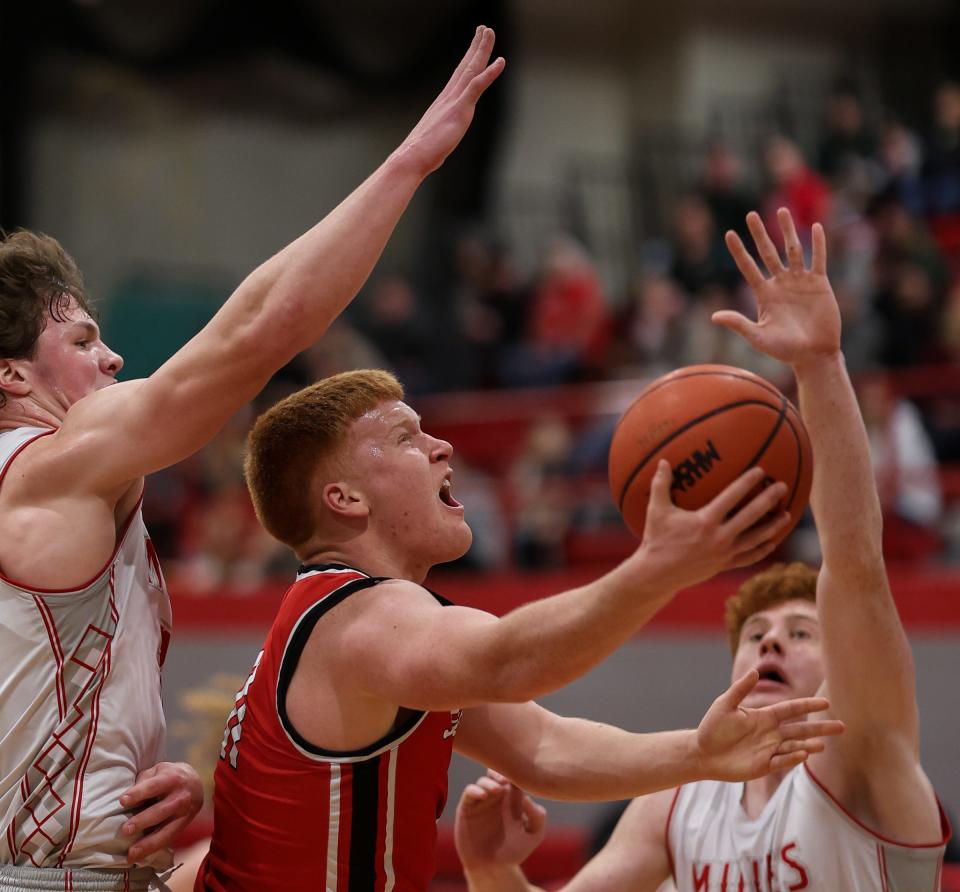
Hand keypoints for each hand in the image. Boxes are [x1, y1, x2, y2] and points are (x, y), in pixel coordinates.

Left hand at [119, 761, 203, 863]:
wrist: (195, 783)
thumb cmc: (169, 776)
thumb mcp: (158, 771)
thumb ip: (144, 782)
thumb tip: (126, 799)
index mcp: (173, 778)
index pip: (154, 786)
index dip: (138, 793)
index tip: (122, 801)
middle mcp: (181, 796)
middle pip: (161, 810)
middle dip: (143, 821)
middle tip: (125, 830)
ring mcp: (184, 814)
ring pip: (167, 830)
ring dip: (148, 842)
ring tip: (132, 853)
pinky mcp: (184, 826)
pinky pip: (169, 839)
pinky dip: (154, 849)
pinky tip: (140, 858)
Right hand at [396, 26, 504, 178]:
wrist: (412, 157)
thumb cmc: (422, 153)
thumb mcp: (436, 139)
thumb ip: (442, 133)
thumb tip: (439, 141)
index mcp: (444, 102)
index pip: (459, 76)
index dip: (469, 58)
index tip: (474, 44)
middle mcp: (449, 96)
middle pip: (466, 66)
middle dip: (476, 46)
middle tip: (484, 28)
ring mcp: (454, 101)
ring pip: (471, 69)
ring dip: (482, 50)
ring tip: (489, 32)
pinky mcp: (460, 110)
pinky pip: (477, 86)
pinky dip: (490, 72)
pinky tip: (501, 61)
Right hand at [455, 770, 546, 871]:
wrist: (493, 869)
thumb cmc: (515, 851)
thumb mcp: (533, 835)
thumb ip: (537, 816)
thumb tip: (526, 796)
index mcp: (513, 798)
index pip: (514, 776)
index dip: (517, 771)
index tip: (520, 775)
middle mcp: (497, 797)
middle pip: (497, 773)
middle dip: (500, 770)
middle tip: (505, 778)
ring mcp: (482, 801)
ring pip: (483, 781)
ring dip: (489, 782)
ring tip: (496, 790)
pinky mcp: (467, 809)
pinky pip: (469, 792)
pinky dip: (475, 789)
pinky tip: (483, 795)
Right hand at [636, 461, 791, 591]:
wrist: (657, 574)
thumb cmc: (656, 539)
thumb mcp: (656, 510)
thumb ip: (660, 484)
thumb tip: (663, 461)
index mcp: (706, 521)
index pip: (732, 497)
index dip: (748, 482)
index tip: (761, 471)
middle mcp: (719, 537)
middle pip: (751, 516)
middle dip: (769, 500)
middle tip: (782, 487)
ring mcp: (724, 553)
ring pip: (755, 538)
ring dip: (772, 526)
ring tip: (786, 515)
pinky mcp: (723, 565)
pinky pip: (748, 557)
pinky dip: (761, 550)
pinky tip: (771, 542)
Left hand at [696, 670, 843, 780]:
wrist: (702, 753)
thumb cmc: (712, 727)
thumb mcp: (724, 705)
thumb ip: (740, 690)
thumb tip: (755, 671)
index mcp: (763, 716)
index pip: (790, 709)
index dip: (808, 706)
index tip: (826, 703)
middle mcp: (770, 733)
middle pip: (800, 729)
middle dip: (820, 728)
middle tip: (841, 726)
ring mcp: (769, 750)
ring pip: (794, 746)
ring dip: (808, 745)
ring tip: (823, 745)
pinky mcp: (763, 766)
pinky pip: (781, 761)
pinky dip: (792, 758)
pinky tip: (803, 754)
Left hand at [714, 208, 841, 367]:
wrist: (814, 355)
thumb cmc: (785, 350)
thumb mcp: (758, 337)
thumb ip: (739, 324)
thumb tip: (714, 317)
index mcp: (763, 294)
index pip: (748, 267)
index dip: (739, 251)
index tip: (729, 233)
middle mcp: (780, 284)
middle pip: (767, 253)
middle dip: (759, 234)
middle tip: (750, 214)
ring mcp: (799, 282)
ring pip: (792, 250)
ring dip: (787, 231)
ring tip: (781, 210)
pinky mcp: (819, 284)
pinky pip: (818, 259)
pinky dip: (817, 244)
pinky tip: (815, 226)